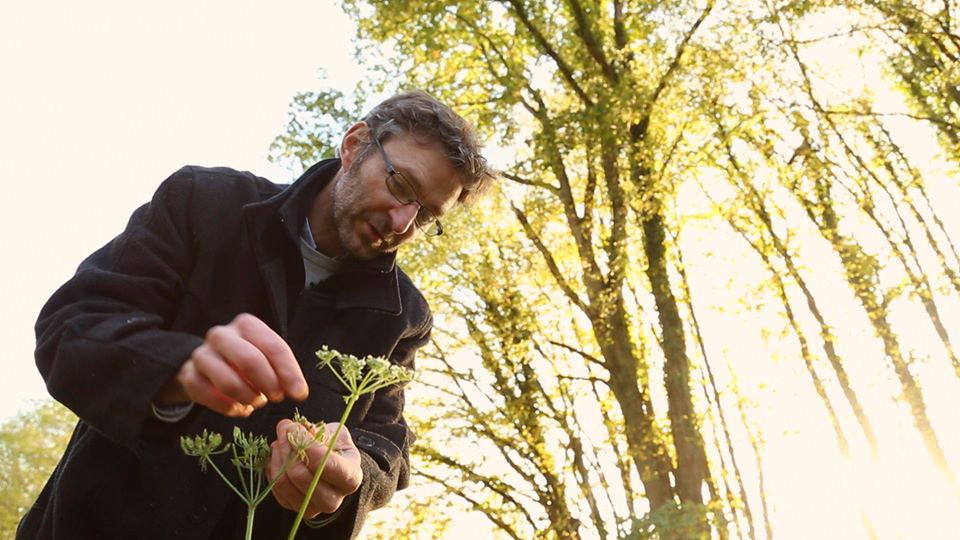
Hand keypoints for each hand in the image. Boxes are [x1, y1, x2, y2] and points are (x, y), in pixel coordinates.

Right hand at [156, 313, 308, 415]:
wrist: (207, 364)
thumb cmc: (246, 359)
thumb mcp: (267, 356)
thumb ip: (283, 370)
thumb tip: (299, 392)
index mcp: (246, 324)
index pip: (273, 347)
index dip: (289, 373)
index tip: (299, 394)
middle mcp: (221, 335)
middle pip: (250, 360)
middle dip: (269, 384)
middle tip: (277, 398)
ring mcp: (201, 354)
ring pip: (228, 382)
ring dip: (249, 398)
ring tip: (257, 401)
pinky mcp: (188, 375)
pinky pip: (211, 398)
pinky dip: (230, 409)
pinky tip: (240, 409)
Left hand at [268, 419, 362, 517]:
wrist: (334, 467)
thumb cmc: (337, 448)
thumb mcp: (337, 434)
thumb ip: (321, 432)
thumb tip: (298, 430)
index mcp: (350, 478)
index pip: (326, 464)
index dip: (307, 444)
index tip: (294, 427)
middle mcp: (333, 499)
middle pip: (301, 476)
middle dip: (288, 447)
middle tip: (284, 428)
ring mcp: (312, 508)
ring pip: (284, 482)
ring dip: (277, 456)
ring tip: (279, 440)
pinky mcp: (293, 507)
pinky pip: (275, 488)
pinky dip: (272, 468)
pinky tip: (278, 455)